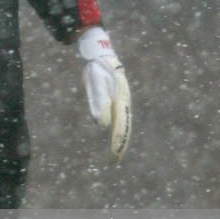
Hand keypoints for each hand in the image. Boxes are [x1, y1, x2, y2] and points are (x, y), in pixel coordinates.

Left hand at [77, 26, 131, 164]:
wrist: (102, 55)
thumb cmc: (97, 69)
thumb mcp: (95, 84)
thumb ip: (98, 103)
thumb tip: (102, 125)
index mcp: (121, 102)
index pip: (120, 128)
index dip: (117, 144)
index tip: (113, 158)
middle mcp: (124, 104)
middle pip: (124, 130)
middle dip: (119, 147)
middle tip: (113, 163)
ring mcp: (122, 104)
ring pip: (123, 127)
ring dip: (119, 142)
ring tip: (114, 156)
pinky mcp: (117, 103)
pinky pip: (119, 122)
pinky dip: (117, 133)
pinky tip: (112, 139)